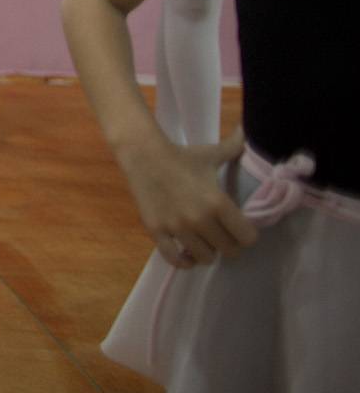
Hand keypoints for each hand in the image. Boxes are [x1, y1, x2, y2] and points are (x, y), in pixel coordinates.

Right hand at [120, 130, 256, 268]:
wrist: (143, 154)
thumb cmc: (182, 155)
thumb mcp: (212, 154)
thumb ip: (235, 147)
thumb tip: (250, 131)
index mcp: (218, 202)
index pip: (247, 237)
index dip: (247, 234)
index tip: (240, 228)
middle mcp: (200, 219)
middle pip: (229, 251)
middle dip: (228, 244)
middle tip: (221, 234)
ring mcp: (177, 228)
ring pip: (205, 258)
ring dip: (207, 251)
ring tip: (203, 241)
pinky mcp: (157, 231)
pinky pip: (175, 260)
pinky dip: (184, 261)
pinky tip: (186, 253)